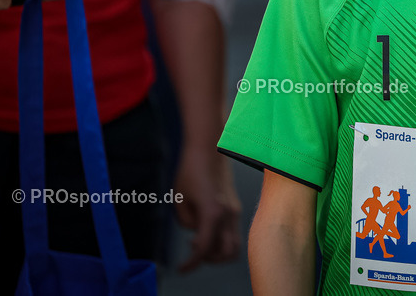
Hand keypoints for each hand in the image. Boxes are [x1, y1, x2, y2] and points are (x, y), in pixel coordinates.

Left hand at [173, 145, 241, 271]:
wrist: (209, 148)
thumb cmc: (191, 170)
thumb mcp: (180, 199)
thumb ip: (187, 221)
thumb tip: (196, 231)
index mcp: (213, 213)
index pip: (204, 249)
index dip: (191, 263)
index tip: (180, 268)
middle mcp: (229, 214)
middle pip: (227, 253)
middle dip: (209, 259)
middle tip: (193, 254)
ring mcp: (235, 210)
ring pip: (234, 244)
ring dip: (217, 250)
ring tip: (200, 241)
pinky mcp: (235, 206)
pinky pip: (232, 232)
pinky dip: (220, 238)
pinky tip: (205, 227)